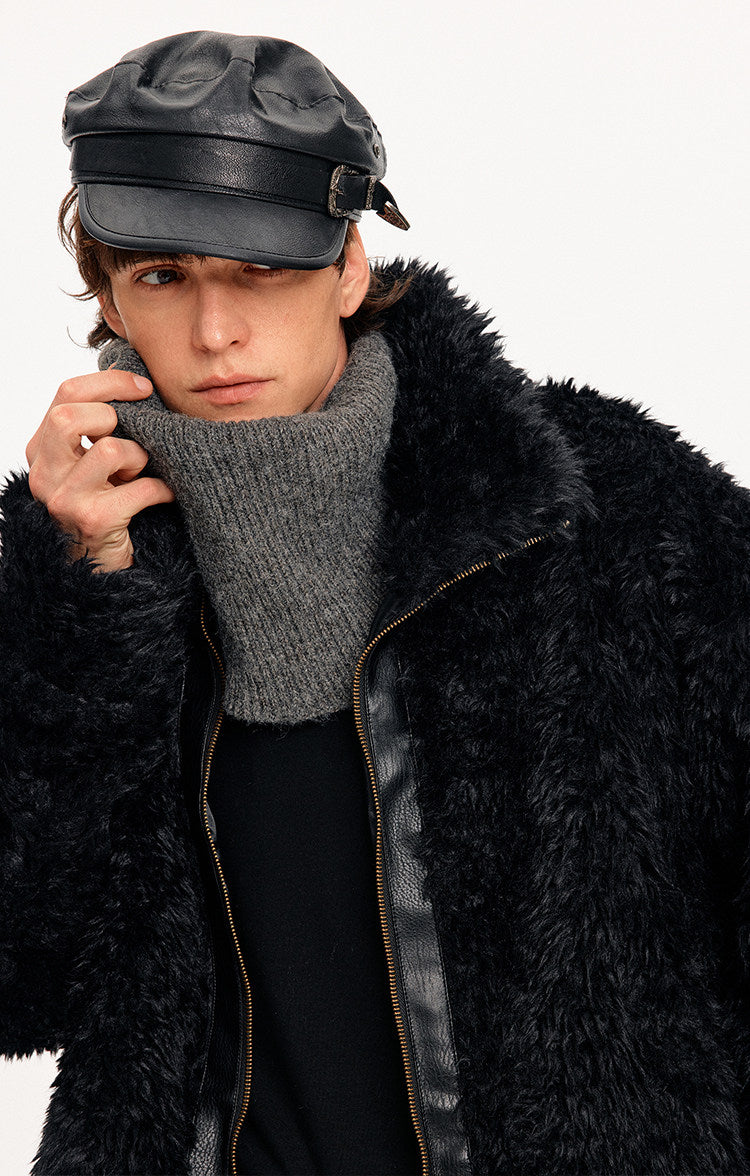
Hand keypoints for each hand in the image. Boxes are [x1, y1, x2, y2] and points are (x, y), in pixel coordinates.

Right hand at [25, 368, 174, 572]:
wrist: (100, 571)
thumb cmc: (105, 507)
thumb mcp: (90, 464)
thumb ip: (97, 428)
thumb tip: (134, 381)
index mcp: (41, 451)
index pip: (65, 394)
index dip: (109, 382)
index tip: (143, 388)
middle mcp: (45, 474)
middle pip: (70, 416)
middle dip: (114, 416)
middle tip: (136, 434)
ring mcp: (65, 500)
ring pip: (111, 449)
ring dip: (140, 455)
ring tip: (142, 471)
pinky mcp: (94, 522)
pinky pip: (141, 489)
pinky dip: (163, 488)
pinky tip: (166, 493)